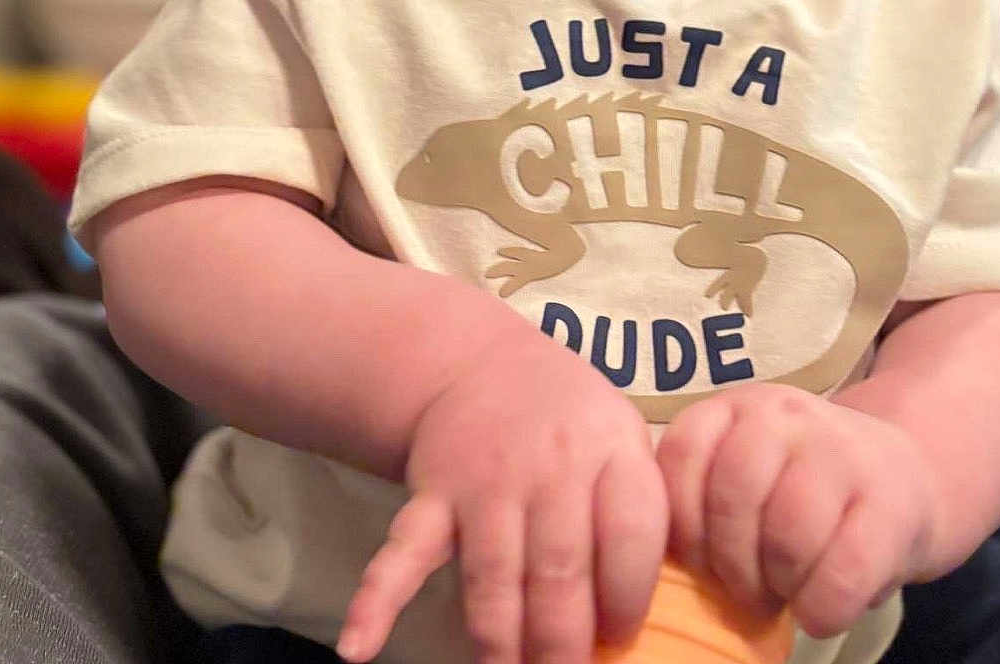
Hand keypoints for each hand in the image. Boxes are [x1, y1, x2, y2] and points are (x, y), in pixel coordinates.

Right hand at [337, 325, 666, 663]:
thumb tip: (641, 619)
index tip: (619, 639)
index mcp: (610, 452)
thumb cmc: (570, 422)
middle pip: (560, 571)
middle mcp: (551, 465)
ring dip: (499, 645)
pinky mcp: (433, 495)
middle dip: (562, 645)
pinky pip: (405, 551)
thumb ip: (638, 515)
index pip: (631, 536)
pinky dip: (378, 600)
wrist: (482, 363)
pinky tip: (359, 647)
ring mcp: (486, 480)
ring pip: (493, 578)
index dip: (627, 600)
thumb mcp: (622, 440)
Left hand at [656, 382, 937, 638]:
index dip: (683, 525)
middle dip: (732, 564)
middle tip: (747, 592)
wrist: (903, 475)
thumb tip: (656, 566)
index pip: (682, 456)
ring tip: (787, 592)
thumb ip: (702, 497)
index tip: (701, 562)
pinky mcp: (890, 502)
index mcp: (735, 408)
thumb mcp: (746, 473)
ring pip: (788, 534)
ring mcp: (840, 450)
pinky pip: (841, 572)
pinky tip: (820, 609)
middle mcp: (784, 413)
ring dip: (780, 585)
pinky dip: (821, 608)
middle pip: (733, 496)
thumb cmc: (803, 491)